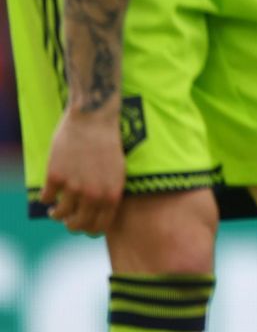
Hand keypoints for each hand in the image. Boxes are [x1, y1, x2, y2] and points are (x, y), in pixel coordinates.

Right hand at [40, 107, 123, 234]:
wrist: (94, 118)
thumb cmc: (107, 142)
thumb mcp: (118, 171)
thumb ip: (109, 192)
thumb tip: (99, 211)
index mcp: (112, 194)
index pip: (99, 227)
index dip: (89, 229)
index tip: (83, 223)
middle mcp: (94, 194)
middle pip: (77, 225)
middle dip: (71, 224)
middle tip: (67, 217)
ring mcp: (74, 186)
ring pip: (59, 214)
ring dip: (56, 213)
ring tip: (55, 208)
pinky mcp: (56, 176)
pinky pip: (46, 198)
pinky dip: (46, 197)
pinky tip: (49, 191)